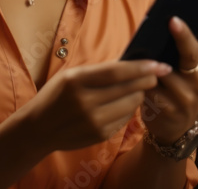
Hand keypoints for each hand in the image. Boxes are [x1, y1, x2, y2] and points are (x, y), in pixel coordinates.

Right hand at [23, 59, 171, 152]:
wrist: (38, 128)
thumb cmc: (56, 96)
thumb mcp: (71, 76)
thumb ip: (99, 71)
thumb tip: (131, 62)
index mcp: (77, 81)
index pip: (117, 72)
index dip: (141, 67)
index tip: (158, 63)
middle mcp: (85, 102)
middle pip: (128, 88)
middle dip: (147, 79)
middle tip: (158, 72)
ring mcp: (93, 121)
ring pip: (131, 104)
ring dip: (139, 93)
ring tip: (138, 87)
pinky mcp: (100, 135)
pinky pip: (125, 118)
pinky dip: (128, 108)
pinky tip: (123, 103)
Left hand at [142, 17, 197, 143]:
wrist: (176, 127)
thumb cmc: (174, 88)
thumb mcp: (181, 71)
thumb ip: (173, 52)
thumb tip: (153, 30)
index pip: (193, 48)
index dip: (183, 33)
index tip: (173, 19)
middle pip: (184, 58)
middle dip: (170, 42)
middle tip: (157, 26)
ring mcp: (186, 99)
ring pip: (160, 76)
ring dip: (146, 66)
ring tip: (134, 53)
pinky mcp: (170, 113)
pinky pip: (150, 93)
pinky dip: (139, 84)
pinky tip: (129, 77)